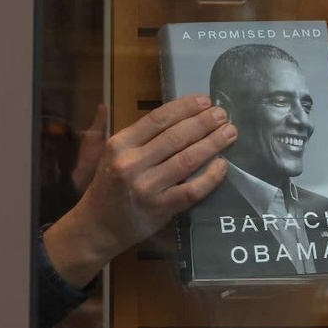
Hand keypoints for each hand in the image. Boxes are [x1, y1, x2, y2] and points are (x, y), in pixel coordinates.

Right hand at [43, 94, 237, 287]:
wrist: (97, 227)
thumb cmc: (105, 187)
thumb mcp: (102, 154)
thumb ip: (118, 130)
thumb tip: (117, 105)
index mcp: (119, 145)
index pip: (157, 119)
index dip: (184, 107)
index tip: (205, 100)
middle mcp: (131, 163)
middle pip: (176, 137)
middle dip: (204, 123)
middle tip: (223, 114)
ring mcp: (147, 188)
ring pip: (187, 160)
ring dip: (212, 144)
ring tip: (230, 133)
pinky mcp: (160, 209)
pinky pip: (191, 190)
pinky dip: (210, 177)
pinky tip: (222, 165)